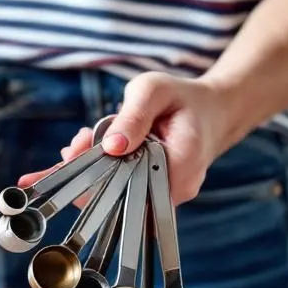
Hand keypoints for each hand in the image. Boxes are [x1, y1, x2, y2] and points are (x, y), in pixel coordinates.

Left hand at [17, 72, 235, 205]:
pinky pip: (121, 191)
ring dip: (92, 170)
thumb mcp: (154, 90)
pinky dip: (102, 172)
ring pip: (116, 195)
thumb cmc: (182, 98)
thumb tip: (111, 147)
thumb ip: (134, 115)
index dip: (96, 172)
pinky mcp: (153, 194)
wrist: (212, 111)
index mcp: (182, 165)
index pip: (130, 186)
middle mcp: (175, 190)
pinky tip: (90, 152)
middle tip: (75, 144)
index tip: (76, 149)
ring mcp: (165, 196)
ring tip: (85, 139)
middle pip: (118, 195)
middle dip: (88, 172)